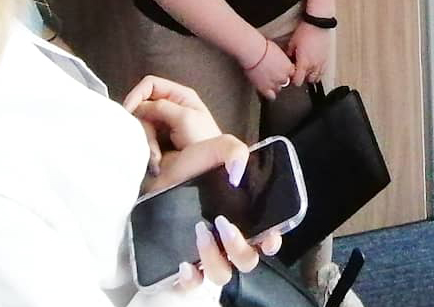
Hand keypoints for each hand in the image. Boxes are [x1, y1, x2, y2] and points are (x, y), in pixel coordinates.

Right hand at [123, 75, 221, 178]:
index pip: (150, 84)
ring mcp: (161, 124)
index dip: (137, 94)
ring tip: (156, 156)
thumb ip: (161, 107)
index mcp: (179, 96)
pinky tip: (155, 159)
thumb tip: (139, 105)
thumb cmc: (203, 140)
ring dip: (145, 141)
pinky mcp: (156, 140)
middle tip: (151, 141)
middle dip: (143, 125)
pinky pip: (141, 139)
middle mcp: (169, 107)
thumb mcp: (185, 118)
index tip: (128, 111)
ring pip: (139, 125)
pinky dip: (145, 149)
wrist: (207, 168)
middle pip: (141, 107)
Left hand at [140, 134, 281, 290]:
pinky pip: (193, 284)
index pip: (269, 239)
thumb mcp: (216, 148)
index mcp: (247, 217)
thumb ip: (234, 150)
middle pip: (247, 260)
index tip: (268, 236)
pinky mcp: (185, 263)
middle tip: (223, 223)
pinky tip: (184, 263)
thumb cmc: (195, 165)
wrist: (161, 174)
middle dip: (239, 247)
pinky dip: (191, 278)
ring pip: (222, 274)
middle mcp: (230, 240)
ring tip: (200, 231)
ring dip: (215, 258)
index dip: (273, 241)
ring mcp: (208, 254)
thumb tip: (239, 170)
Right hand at [239, 37, 295, 98]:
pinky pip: (270, 96)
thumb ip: (281, 59)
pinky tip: (266, 91)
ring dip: (274, 86)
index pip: (292, 73)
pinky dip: (269, 95)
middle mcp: (283, 76)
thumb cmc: (263, 48)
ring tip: (267, 81)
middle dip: (280, 78)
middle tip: (273, 74)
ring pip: (278, 89)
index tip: (282, 70)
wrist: (254, 52)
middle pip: (285, 81)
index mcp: (288, 67)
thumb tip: (279, 59)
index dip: (286, 72)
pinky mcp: (264, 89)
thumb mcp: (277, 51)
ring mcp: (274, 84)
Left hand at [286, 21, 332, 85]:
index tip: (292, 75)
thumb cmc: (306, 31)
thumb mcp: (292, 43)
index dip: (293, 80)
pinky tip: (314, 66)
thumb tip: (288, 59)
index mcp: (304, 62)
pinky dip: (318, 72)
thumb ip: (289, 54)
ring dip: (311, 76)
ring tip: (307, 70)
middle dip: (302, 78)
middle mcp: (314, 65)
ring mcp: (321, 62)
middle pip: (307, 81)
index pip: (298, 81)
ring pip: (317, 78)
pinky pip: (323, 71)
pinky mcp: (326, 58)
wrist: (319, 24)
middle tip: (299, 72)